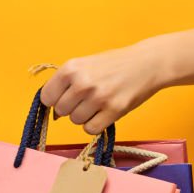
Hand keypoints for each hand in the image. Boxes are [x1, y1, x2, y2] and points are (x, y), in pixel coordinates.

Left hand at [39, 41, 166, 134]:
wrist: (146, 63)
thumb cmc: (115, 64)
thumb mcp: (85, 64)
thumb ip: (67, 83)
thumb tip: (53, 111)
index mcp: (71, 68)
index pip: (47, 97)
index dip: (55, 100)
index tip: (66, 98)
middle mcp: (82, 83)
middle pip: (61, 111)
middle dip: (72, 108)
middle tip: (87, 100)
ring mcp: (98, 97)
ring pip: (76, 121)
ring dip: (85, 117)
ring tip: (99, 104)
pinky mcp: (114, 110)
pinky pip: (91, 129)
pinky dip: (96, 125)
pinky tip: (104, 113)